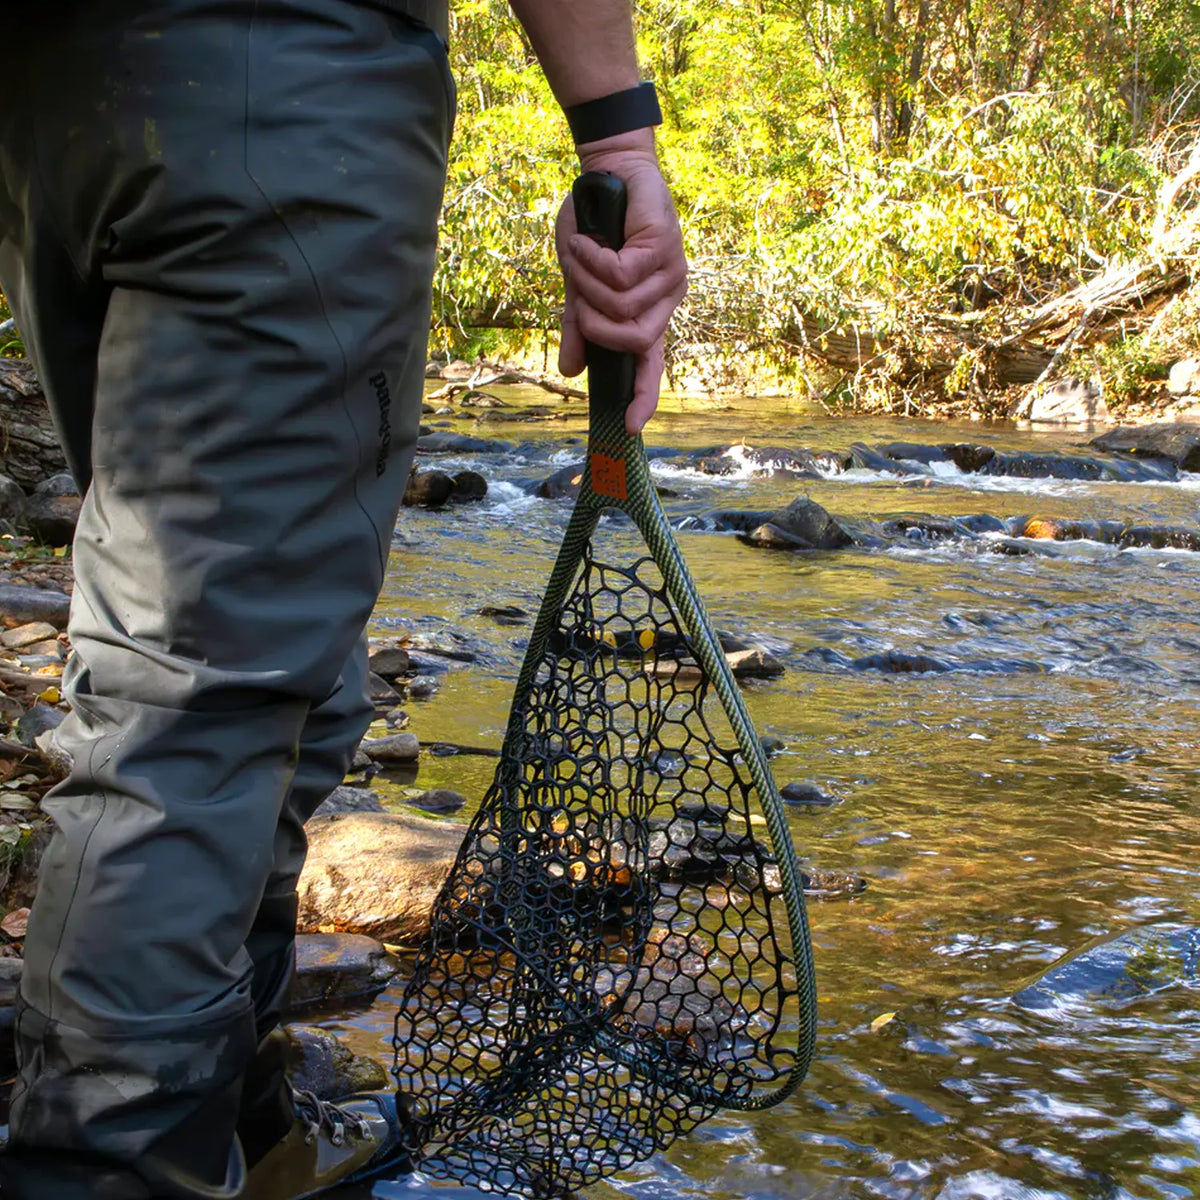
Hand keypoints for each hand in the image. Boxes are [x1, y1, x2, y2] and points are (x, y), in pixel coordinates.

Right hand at [556, 135, 687, 433]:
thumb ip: (578, 326)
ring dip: (588, 282)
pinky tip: (587, 241)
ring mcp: (670, 274)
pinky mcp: (664, 247)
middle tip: (577, 291)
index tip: (630, 425)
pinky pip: (621, 274)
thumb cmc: (594, 228)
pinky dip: (593, 259)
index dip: (642, 394)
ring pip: (621, 305)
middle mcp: (665, 298)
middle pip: (631, 338)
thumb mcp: (580, 285)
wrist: (605, 175)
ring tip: (582, 254)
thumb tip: (570, 371)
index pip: (651, 363)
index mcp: (648, 313)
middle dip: (593, 321)